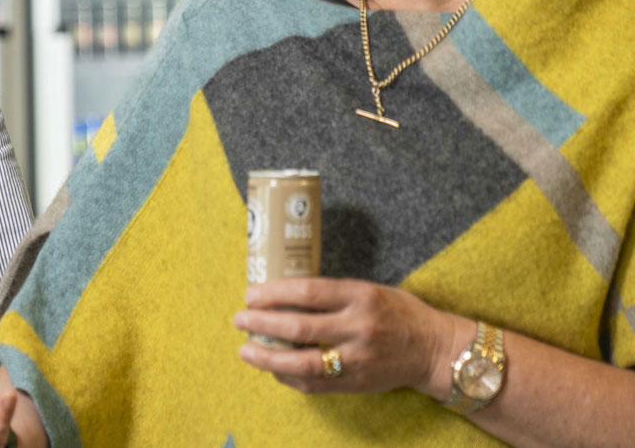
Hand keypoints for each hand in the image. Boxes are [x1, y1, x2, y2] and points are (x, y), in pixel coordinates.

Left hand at [234, 278, 463, 397]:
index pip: (307, 292)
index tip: (250, 294)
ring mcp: (358, 359)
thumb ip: (331, 293)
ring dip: (268, 357)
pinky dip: (288, 377)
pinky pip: (315, 384)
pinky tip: (271, 368)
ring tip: (245, 350)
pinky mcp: (357, 383)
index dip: (273, 293)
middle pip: (299, 327)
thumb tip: (280, 293)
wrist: (435, 349)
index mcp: (360, 296)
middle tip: (239, 318)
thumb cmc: (397, 312)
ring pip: (303, 363)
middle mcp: (359, 328)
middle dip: (261, 323)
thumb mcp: (367, 290)